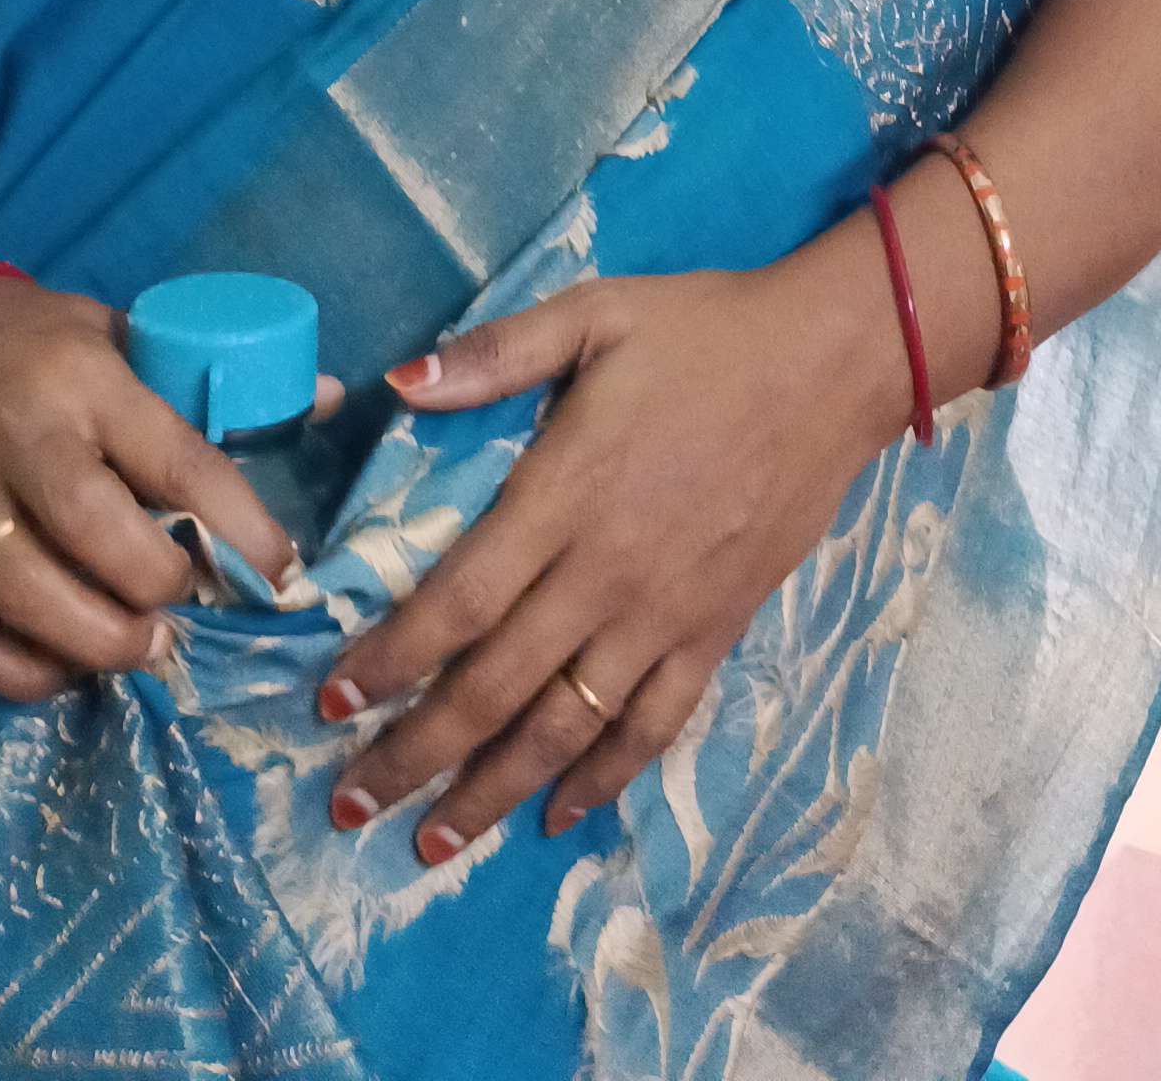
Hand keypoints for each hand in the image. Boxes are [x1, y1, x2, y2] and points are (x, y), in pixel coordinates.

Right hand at [0, 276, 306, 703]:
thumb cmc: (32, 341)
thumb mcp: (119, 330)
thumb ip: (210, 378)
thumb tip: (330, 399)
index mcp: (83, 381)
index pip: (174, 460)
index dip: (238, 526)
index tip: (283, 570)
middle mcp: (21, 445)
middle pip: (98, 535)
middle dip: (162, 587)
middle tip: (197, 602)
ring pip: (30, 598)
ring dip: (102, 642)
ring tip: (148, 647)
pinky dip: (29, 676)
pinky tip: (71, 664)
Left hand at [317, 241, 908, 864]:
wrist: (829, 366)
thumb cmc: (702, 333)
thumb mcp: (592, 315)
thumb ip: (494, 354)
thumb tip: (397, 381)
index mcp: (564, 496)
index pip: (458, 601)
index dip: (391, 659)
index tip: (332, 702)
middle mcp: (606, 574)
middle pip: (496, 687)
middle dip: (416, 754)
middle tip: (351, 807)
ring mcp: (664, 615)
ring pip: (565, 728)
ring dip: (493, 792)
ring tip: (431, 845)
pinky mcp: (716, 634)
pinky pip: (652, 727)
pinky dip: (603, 781)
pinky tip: (557, 816)